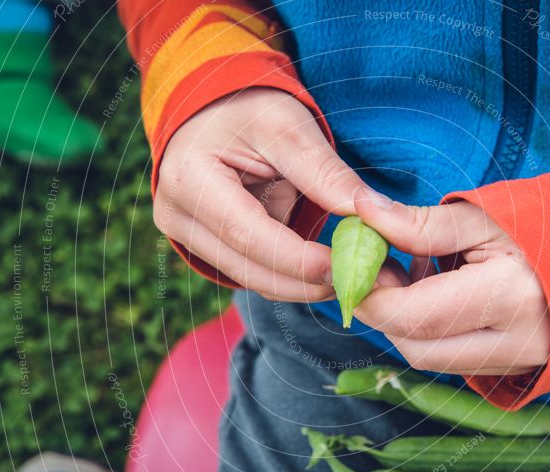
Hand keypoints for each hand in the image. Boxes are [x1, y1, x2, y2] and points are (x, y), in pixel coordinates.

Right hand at [155, 88, 366, 301]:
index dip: (298, 260)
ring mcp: (187, 236)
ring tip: (353, 278)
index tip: (345, 269)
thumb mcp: (289, 127)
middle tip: (361, 283)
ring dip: (303, 285)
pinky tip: (329, 272)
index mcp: (189, 180)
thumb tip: (372, 212)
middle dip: (306, 282)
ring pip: (253, 278)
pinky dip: (292, 277)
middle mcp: (177, 216)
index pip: (247, 235)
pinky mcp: (207, 247)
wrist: (215, 109)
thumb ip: (325, 172)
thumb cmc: (248, 108)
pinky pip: (254, 271)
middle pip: (248, 268)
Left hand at [353, 191, 549, 375]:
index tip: (353, 265)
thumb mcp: (482, 216)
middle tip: (377, 269)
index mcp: (511, 296)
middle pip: (416, 349)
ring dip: (404, 322)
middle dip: (383, 313)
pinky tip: (435, 294)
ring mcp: (518, 363)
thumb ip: (418, 223)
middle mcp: (516, 343)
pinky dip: (429, 331)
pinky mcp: (512, 369)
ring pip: (431, 359)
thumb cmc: (544, 228)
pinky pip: (451, 360)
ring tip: (412, 274)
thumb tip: (361, 210)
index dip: (372, 294)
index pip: (414, 316)